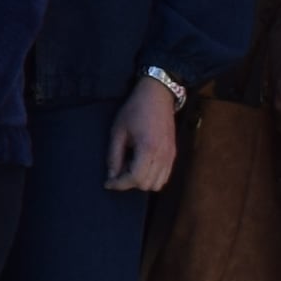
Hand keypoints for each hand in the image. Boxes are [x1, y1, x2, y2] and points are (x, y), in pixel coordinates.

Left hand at [109, 80, 179, 194]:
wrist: (157, 96)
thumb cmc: (135, 110)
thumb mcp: (118, 131)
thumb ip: (114, 156)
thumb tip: (111, 176)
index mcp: (148, 149)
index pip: (135, 179)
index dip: (119, 184)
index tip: (107, 183)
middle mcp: (163, 156)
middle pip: (146, 185)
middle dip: (129, 183)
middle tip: (117, 172)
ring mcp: (171, 156)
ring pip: (158, 184)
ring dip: (141, 181)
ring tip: (129, 168)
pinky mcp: (173, 154)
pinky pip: (165, 176)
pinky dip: (152, 177)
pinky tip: (140, 165)